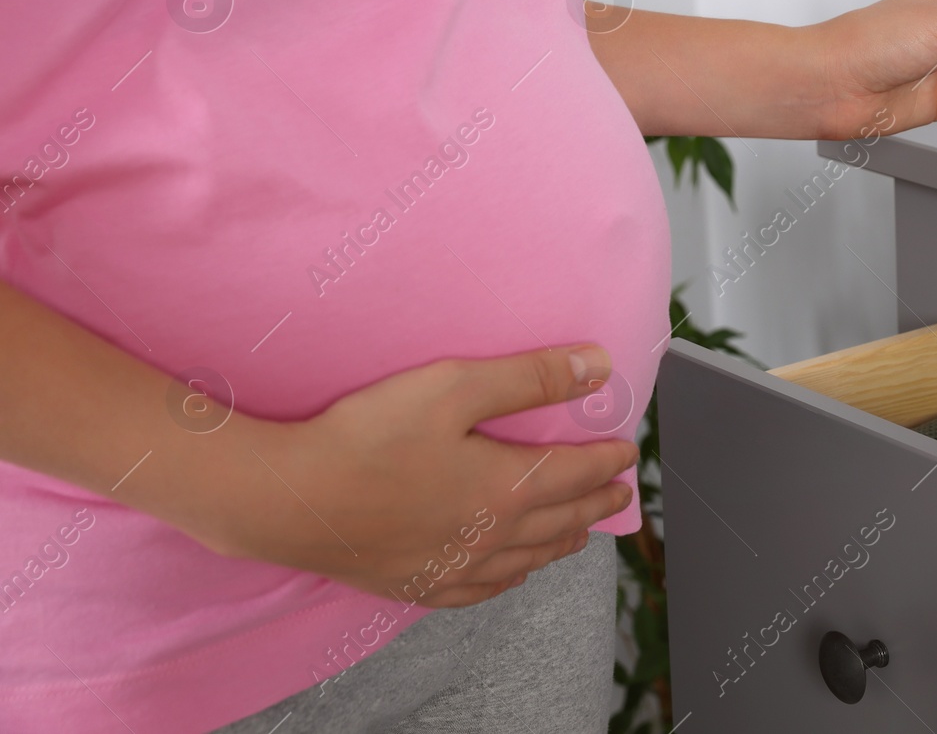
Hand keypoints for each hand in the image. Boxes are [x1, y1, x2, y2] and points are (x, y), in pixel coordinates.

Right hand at [209, 346, 636, 608]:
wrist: (289, 501)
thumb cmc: (367, 436)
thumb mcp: (453, 387)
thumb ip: (530, 377)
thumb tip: (598, 367)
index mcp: (508, 488)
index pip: (576, 473)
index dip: (606, 461)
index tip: (628, 454)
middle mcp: (492, 537)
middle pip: (561, 520)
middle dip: (596, 503)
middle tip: (619, 494)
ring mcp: (454, 568)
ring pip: (529, 559)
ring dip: (562, 541)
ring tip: (580, 532)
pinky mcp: (419, 585)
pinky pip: (485, 589)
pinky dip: (514, 577)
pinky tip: (513, 572)